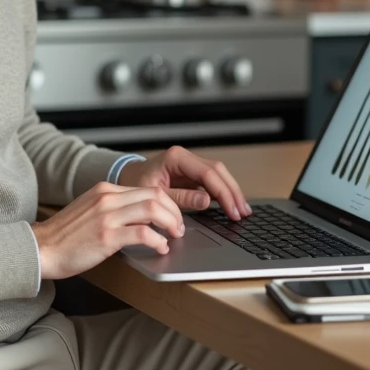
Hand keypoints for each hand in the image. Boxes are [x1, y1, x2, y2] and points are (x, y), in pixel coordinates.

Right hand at [31, 182, 182, 279]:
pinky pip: (143, 233)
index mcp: (104, 190)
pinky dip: (157, 241)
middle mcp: (107, 198)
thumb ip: (112, 208)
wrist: (41, 249)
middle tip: (179, 228)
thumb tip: (140, 218)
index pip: (147, 189)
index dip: (167, 203)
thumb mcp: (90, 211)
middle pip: (155, 195)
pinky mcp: (106, 236)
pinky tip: (160, 248)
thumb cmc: (65, 236)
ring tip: (174, 236)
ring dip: (170, 224)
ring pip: (153, 210)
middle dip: (174, 212)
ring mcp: (107, 216)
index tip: (173, 216)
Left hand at [118, 145, 251, 220]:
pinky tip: (230, 205)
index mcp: (176, 158)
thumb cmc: (136, 184)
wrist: (127, 178)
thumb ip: (181, 198)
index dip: (223, 193)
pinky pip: (212, 180)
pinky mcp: (191, 173)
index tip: (232, 210)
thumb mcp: (156, 194)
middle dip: (232, 192)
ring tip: (242, 210)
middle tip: (243, 212)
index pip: (208, 173)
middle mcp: (186, 157)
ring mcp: (190, 164)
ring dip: (231, 192)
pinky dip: (222, 193)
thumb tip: (207, 202)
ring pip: (219, 174)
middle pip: (218, 171)